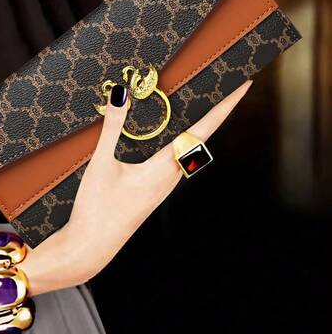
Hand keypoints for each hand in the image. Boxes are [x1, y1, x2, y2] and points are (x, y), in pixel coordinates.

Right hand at [23, 80, 252, 294]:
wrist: (90, 248)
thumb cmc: (96, 210)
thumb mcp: (101, 164)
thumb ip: (112, 128)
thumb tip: (121, 95)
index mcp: (164, 170)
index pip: (203, 130)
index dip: (225, 106)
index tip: (244, 86)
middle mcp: (170, 177)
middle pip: (201, 138)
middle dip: (216, 111)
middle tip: (226, 86)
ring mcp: (163, 185)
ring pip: (188, 149)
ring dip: (198, 126)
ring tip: (204, 104)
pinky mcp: (153, 189)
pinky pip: (174, 158)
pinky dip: (179, 140)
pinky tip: (169, 134)